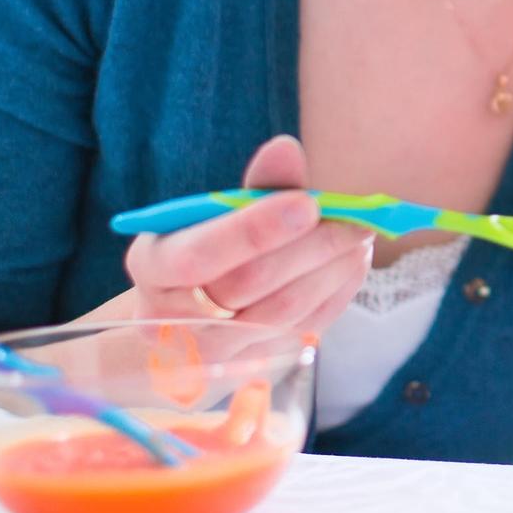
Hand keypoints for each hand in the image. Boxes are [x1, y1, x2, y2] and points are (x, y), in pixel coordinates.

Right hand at [122, 135, 372, 333]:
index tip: (307, 203)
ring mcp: (215, 350)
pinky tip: (353, 262)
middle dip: (310, 247)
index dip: (252, 230)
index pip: (197, 256)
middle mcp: (172, 317)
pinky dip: (337, 292)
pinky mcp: (255, 364)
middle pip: (248, 285)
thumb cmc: (205, 249)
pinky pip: (304, 330)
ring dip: (331, 269)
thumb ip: (253, 186)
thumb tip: (286, 149)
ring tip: (360, 234)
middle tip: (355, 218)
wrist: (187, 318)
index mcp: (152, 266)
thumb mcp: (214, 215)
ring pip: (283, 312)